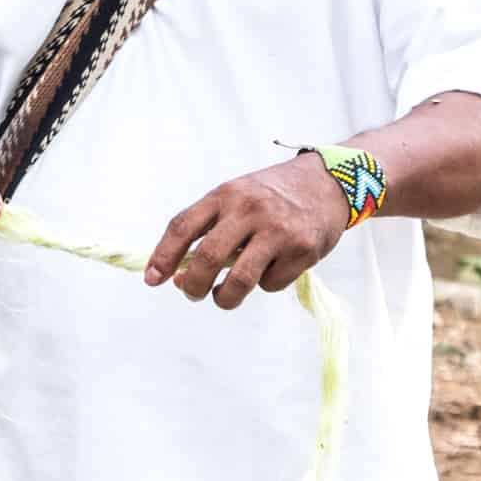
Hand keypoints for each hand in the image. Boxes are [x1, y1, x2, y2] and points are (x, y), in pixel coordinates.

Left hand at [144, 154, 351, 309]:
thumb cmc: (271, 195)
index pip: (183, 226)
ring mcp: (278, 231)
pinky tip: (272, 268)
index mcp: (226, 194)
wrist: (328, 182)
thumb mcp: (236, 196)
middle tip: (190, 293)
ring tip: (222, 296)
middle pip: (208, 257)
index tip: (152, 279)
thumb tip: (179, 275)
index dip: (163, 255)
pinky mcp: (302, 250)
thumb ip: (209, 230)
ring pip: (239, 281)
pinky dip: (264, 285)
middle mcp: (249, 209)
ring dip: (224, 298)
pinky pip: (271, 284)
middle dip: (192, 285)